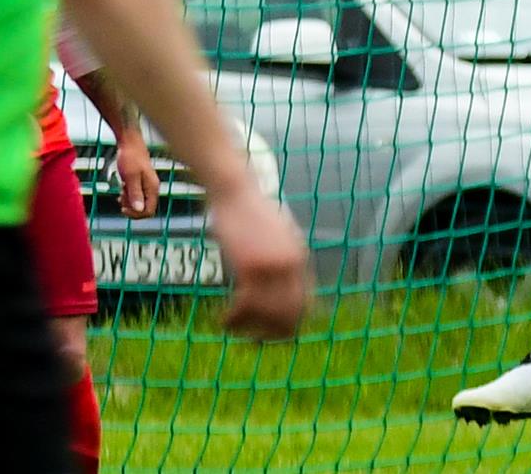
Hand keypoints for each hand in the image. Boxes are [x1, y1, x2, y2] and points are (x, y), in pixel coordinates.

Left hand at [111, 131, 161, 218]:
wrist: (129, 142)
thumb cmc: (130, 157)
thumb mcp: (130, 176)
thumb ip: (135, 193)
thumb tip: (139, 210)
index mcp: (152, 187)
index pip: (148, 211)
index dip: (135, 214)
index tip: (122, 207)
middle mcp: (152, 187)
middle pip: (145, 209)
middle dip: (131, 207)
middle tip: (120, 196)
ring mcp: (147, 184)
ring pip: (140, 202)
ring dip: (129, 201)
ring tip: (121, 189)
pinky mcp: (142, 181)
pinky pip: (137, 195)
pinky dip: (128, 195)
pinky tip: (122, 186)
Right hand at [211, 186, 310, 340]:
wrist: (236, 191)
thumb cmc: (252, 212)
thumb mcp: (278, 235)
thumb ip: (285, 258)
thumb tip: (285, 284)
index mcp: (301, 257)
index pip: (306, 302)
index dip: (292, 323)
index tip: (277, 334)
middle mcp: (291, 264)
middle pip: (290, 314)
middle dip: (273, 333)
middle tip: (255, 340)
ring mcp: (272, 266)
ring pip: (267, 314)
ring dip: (248, 328)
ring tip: (232, 330)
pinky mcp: (250, 267)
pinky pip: (246, 305)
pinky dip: (234, 319)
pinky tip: (224, 321)